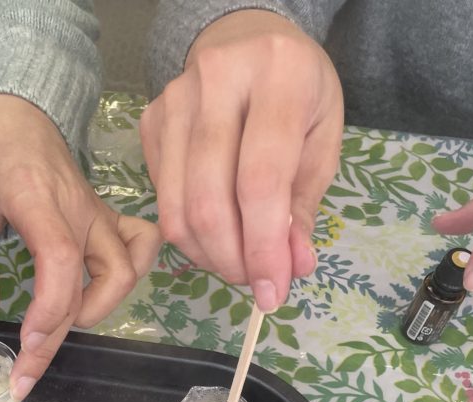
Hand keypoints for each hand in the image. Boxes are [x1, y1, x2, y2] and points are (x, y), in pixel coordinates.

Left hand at [0, 95, 160, 398]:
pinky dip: (130, 277)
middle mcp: (77, 208)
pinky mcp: (110, 219)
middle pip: (95, 281)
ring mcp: (100, 214)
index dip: (50, 309)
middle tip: (26, 371)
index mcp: (35, 197)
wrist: (15, 111)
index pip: (59, 258)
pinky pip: (142, 247)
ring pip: (128, 269)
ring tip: (62, 327)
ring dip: (100, 308)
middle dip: (60, 337)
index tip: (27, 344)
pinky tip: (99, 295)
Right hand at [140, 9, 342, 311]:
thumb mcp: (322, 138)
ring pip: (178, 210)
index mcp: (278, 74)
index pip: (260, 181)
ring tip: (236, 263)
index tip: (272, 291)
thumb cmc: (296, 92)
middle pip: (209, 201)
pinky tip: (216, 232)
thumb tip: (292, 266)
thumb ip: (304, 203)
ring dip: (207, 255)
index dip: (263, 247)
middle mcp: (217, 79)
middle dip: (232, 260)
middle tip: (254, 281)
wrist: (245, 39)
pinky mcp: (150, 122)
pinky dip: (190, 235)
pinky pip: (164, 202)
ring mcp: (174, 101)